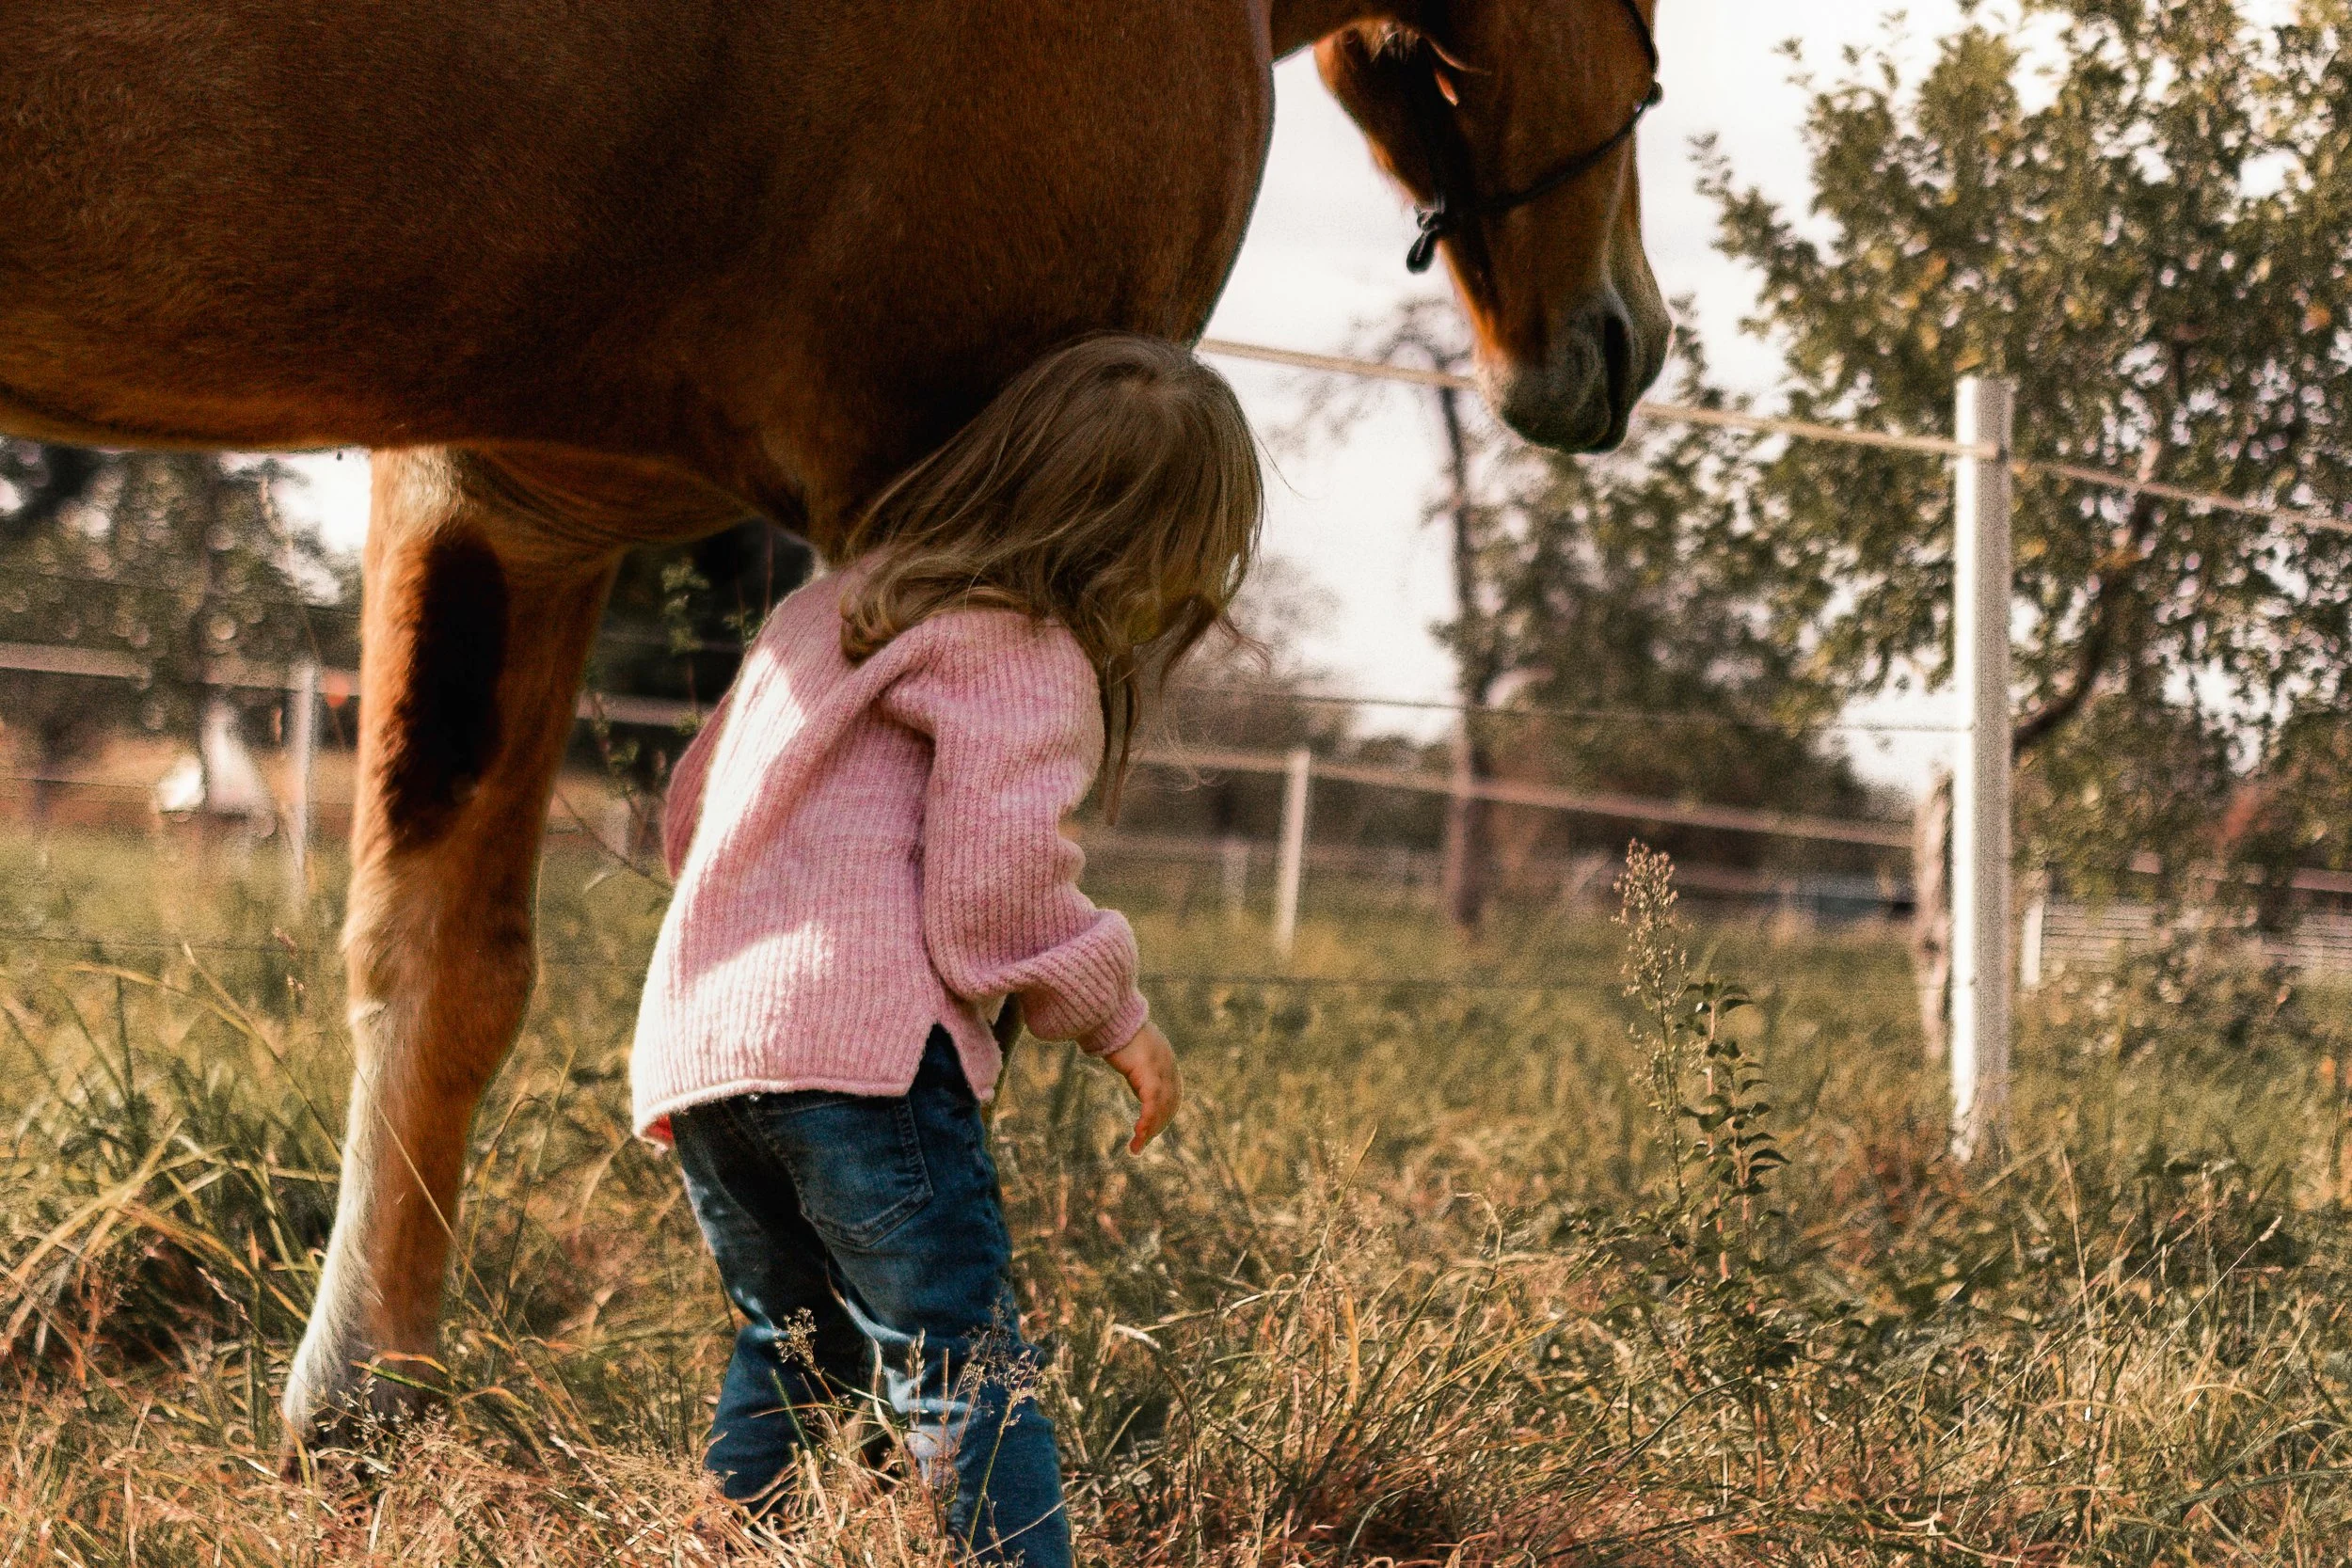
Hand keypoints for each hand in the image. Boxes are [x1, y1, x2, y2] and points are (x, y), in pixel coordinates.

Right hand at [1105, 1022, 1179, 1153]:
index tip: (1153, 1128)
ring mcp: (1161, 1069)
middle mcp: (1168, 1065)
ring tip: (1136, 1148)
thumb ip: (1138, 1064)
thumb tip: (1133, 1073)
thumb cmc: (1115, 1028)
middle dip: (1158, 1126)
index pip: (1173, 1094)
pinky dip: (1147, 1122)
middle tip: (1142, 1142)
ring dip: (1149, 1131)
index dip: (1165, 1113)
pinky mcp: (1149, 1073)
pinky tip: (1138, 1135)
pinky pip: (1151, 1104)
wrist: (1110, 1014)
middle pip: (1170, 1103)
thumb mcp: (1132, 1049)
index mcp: (1166, 1060)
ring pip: (1161, 1108)